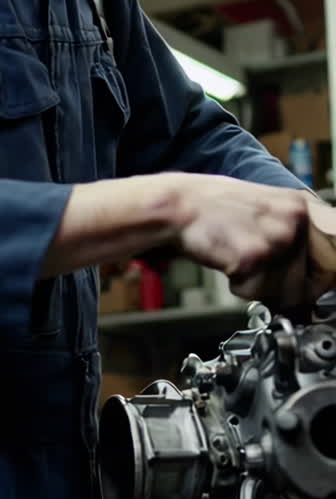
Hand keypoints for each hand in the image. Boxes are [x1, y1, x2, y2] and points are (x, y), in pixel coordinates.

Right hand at [172, 174, 322, 306]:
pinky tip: (228, 262)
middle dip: (294, 288)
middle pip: (317, 281)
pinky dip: (241, 286)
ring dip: (262, 287)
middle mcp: (294, 219)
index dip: (326, 276)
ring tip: (240, 259)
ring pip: (288, 293)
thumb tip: (322, 272)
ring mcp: (276, 238)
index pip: (335, 254)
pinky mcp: (254, 257)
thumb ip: (294, 232)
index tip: (316, 285)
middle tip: (267, 276)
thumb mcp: (266, 208)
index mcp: (300, 205)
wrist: (178, 206)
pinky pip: (258, 292)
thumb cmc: (214, 208)